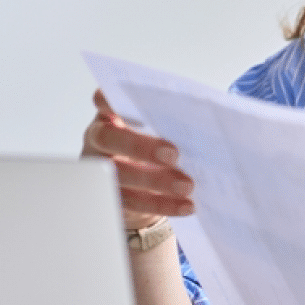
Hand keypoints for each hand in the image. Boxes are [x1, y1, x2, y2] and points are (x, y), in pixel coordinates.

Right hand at [81, 89, 194, 229]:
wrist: (139, 185)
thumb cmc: (152, 143)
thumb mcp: (156, 128)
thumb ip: (168, 121)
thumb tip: (204, 122)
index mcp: (110, 115)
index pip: (103, 101)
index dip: (110, 100)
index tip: (129, 99)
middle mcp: (99, 140)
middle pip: (108, 140)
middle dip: (140, 147)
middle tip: (173, 154)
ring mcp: (101, 170)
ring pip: (120, 176)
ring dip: (157, 181)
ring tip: (187, 185)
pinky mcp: (111, 198)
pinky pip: (134, 203)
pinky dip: (163, 205)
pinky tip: (186, 204)